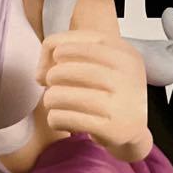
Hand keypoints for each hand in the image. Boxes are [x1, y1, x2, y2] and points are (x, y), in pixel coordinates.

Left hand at [38, 29, 152, 162]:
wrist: (133, 129)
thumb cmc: (109, 90)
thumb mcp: (100, 61)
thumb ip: (68, 51)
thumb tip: (39, 74)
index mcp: (123, 51)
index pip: (74, 42)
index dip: (53, 52)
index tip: (50, 65)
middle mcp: (126, 74)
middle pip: (64, 69)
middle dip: (51, 78)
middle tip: (52, 86)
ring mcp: (121, 103)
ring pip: (60, 95)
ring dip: (50, 99)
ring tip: (54, 103)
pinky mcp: (112, 129)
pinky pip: (65, 119)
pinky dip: (55, 119)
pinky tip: (60, 119)